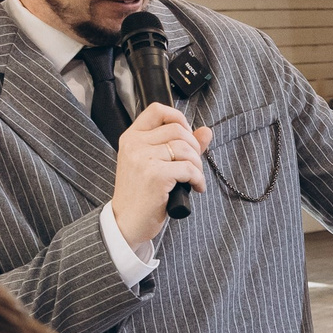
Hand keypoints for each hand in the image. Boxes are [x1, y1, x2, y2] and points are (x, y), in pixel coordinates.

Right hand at [111, 104, 212, 245]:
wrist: (126, 223)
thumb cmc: (141, 195)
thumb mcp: (155, 165)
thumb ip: (180, 146)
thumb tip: (206, 131)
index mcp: (131, 137)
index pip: (157, 110)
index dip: (179, 118)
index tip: (187, 136)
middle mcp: (135, 144)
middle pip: (178, 130)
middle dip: (194, 147)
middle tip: (194, 165)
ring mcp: (144, 159)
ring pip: (185, 149)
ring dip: (198, 165)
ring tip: (194, 178)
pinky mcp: (156, 175)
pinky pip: (189, 169)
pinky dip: (198, 179)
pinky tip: (196, 188)